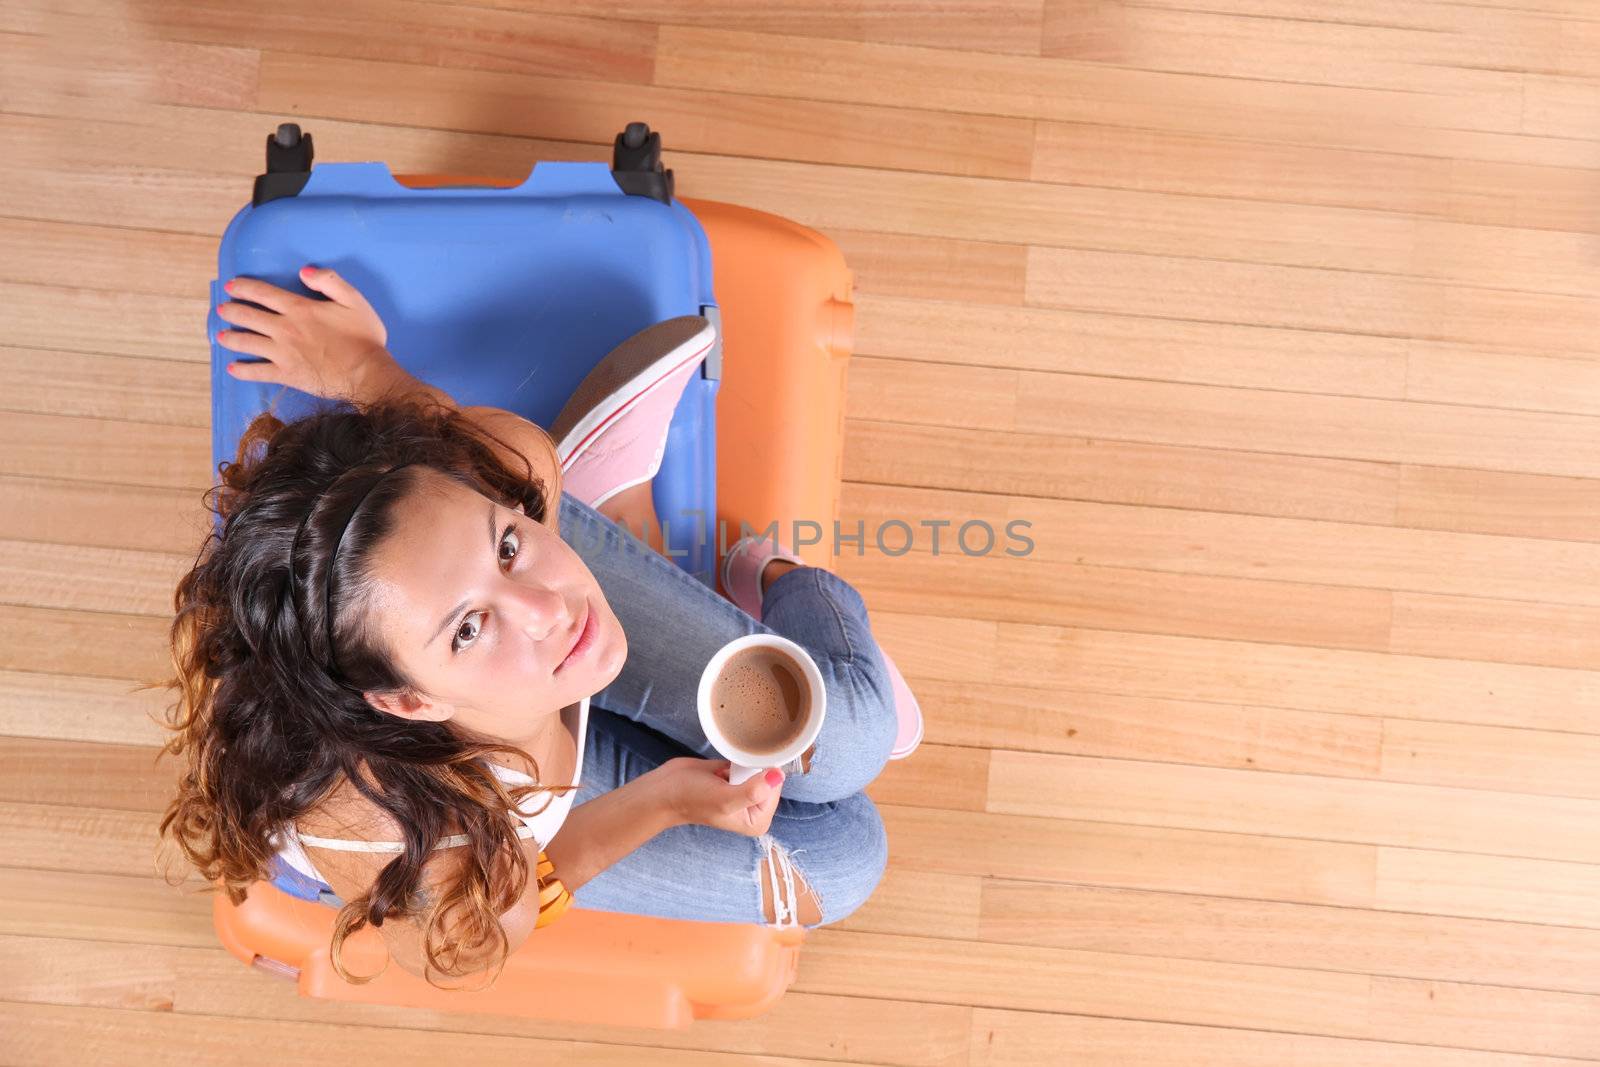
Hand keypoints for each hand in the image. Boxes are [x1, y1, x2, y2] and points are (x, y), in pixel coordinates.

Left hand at [216, 265, 403, 402]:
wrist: (367, 373)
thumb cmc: (364, 337)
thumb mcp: (354, 300)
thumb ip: (329, 280)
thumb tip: (304, 271)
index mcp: (299, 308)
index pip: (263, 293)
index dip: (243, 287)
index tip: (231, 286)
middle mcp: (284, 328)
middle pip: (248, 316)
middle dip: (230, 311)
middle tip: (221, 309)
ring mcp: (282, 353)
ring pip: (247, 342)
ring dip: (230, 338)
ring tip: (221, 336)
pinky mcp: (286, 374)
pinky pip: (257, 372)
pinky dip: (242, 370)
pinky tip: (233, 368)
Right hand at [656, 756, 784, 836]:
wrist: (664, 789)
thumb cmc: (691, 798)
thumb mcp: (725, 798)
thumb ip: (754, 791)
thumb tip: (779, 775)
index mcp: (756, 820)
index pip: (776, 789)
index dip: (763, 777)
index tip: (743, 774)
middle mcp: (753, 807)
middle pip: (769, 777)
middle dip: (753, 769)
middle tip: (732, 772)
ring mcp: (743, 790)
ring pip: (758, 767)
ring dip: (745, 762)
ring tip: (726, 770)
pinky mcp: (733, 775)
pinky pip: (746, 761)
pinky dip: (737, 758)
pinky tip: (723, 765)